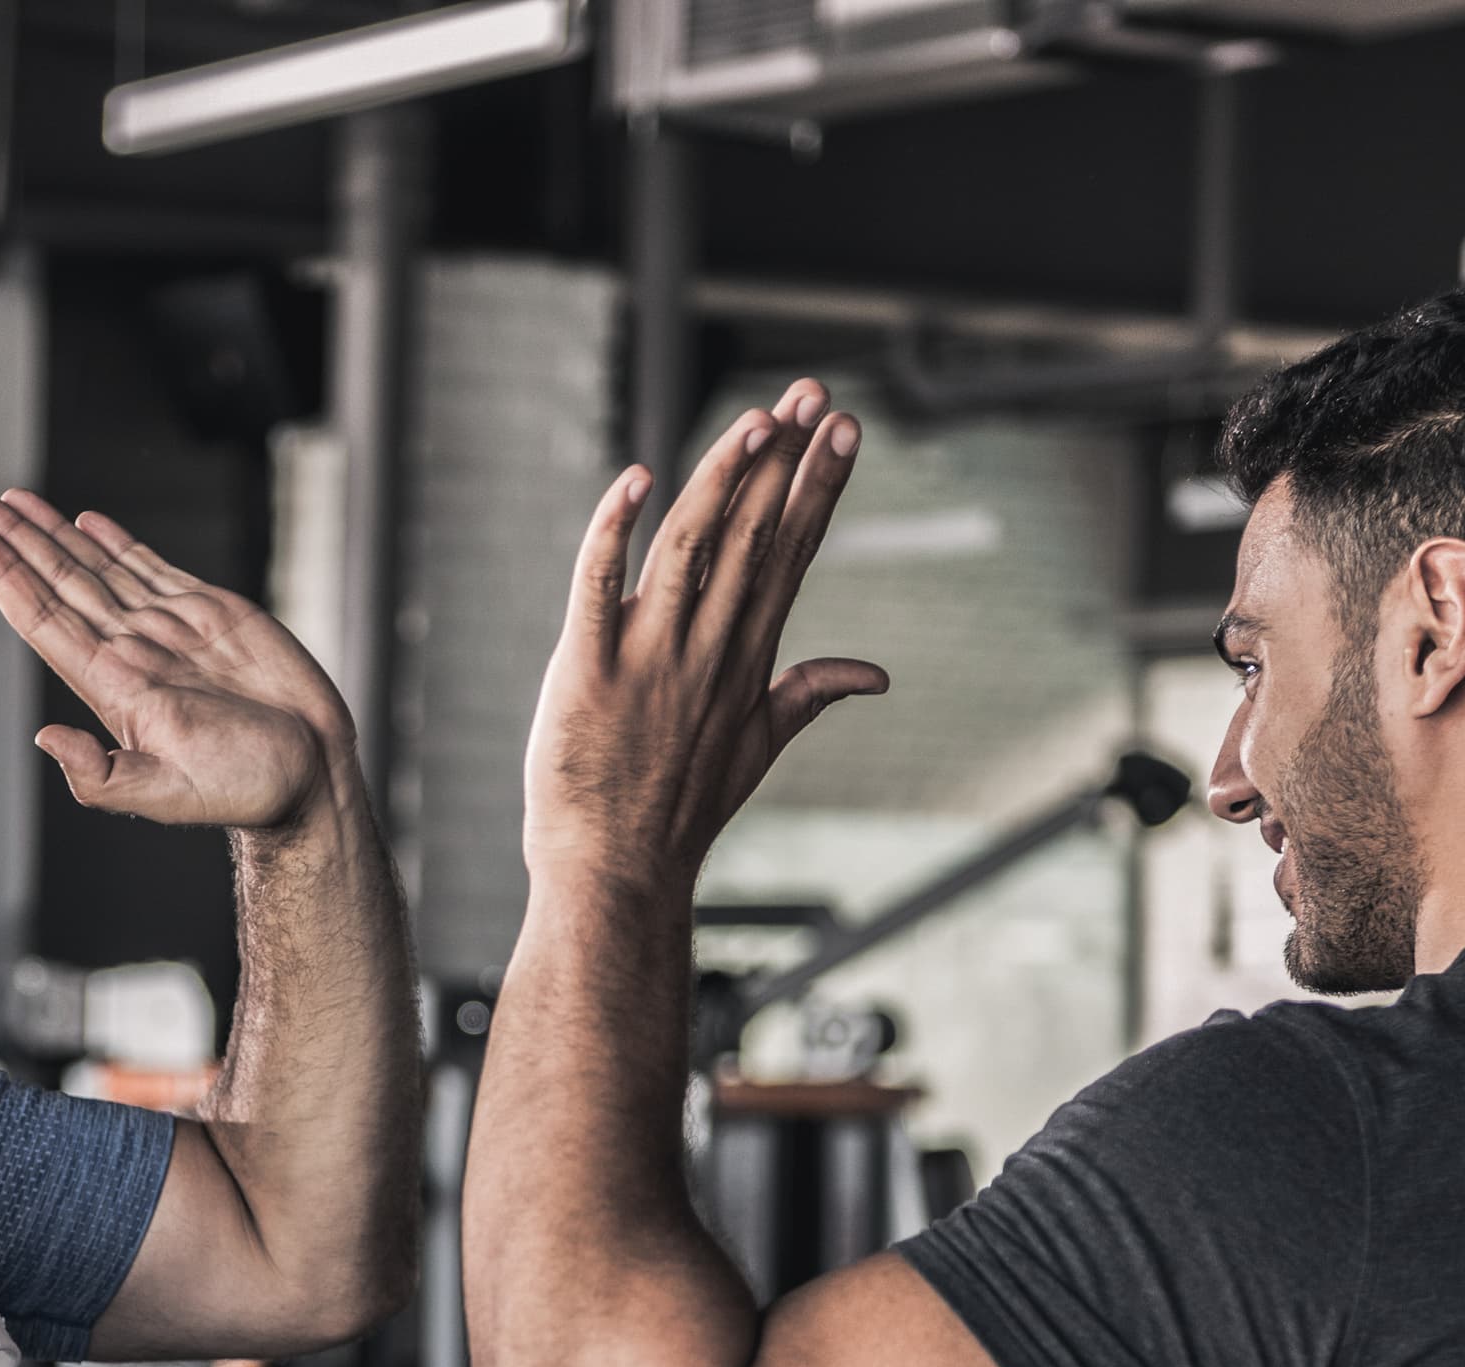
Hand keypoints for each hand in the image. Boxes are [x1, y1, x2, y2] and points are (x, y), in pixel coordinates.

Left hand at [0, 490, 355, 837]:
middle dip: (14, 541)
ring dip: (51, 534)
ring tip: (10, 499)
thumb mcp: (169, 792)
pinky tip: (84, 522)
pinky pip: (150, 568)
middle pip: (59, 584)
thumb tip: (46, 739)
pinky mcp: (208, 614)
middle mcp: (133, 652)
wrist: (312, 773)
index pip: (45, 620)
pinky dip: (116, 542)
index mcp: (115, 687)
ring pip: (96, 569)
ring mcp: (168, 630)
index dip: (6, 577)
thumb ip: (105, 775)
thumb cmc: (246, 789)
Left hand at [525, 380, 884, 903]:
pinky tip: (637, 479)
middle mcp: (708, 649)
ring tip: (756, 420)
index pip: (793, 553)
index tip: (845, 427)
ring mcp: (650, 658)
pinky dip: (614, 531)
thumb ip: (811, 692)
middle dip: (786, 460)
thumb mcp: (759, 748)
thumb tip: (876, 673)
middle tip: (813, 393)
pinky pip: (598, 587)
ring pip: (692, 547)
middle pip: (755, 536)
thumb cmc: (678, 812)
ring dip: (723, 478)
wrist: (616, 876)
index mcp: (747, 658)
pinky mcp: (588, 668)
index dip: (818, 487)